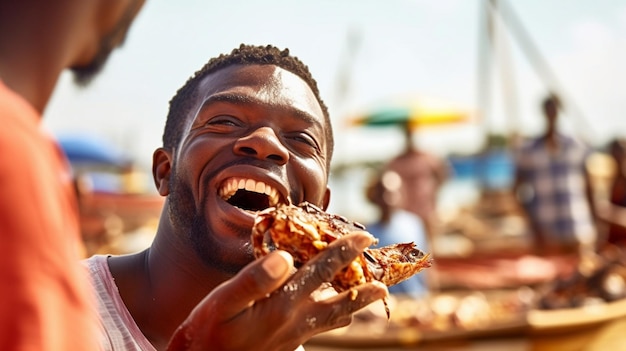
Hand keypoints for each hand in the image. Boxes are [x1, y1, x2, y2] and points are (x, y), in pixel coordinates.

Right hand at [166, 231, 387, 350]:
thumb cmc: (208, 334)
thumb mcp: (223, 302)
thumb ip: (255, 279)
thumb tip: (286, 257)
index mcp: (282, 305)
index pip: (320, 272)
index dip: (343, 252)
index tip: (364, 237)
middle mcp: (295, 322)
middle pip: (339, 302)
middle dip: (363, 286)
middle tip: (385, 279)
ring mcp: (294, 337)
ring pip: (334, 320)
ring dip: (355, 306)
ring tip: (372, 298)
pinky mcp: (288, 346)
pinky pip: (321, 328)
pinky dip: (336, 318)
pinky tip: (336, 317)